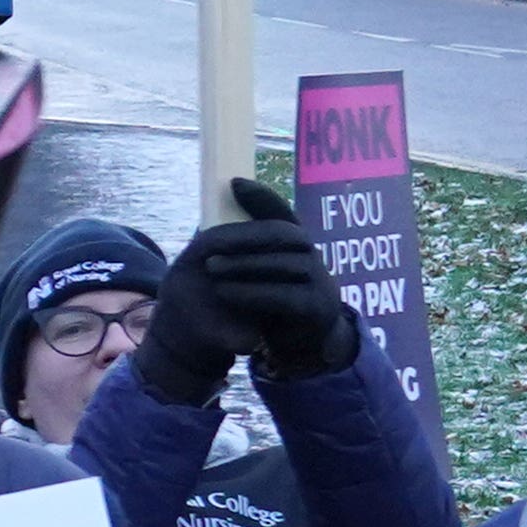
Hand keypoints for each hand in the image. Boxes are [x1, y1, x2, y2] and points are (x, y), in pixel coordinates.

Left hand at [163, 185, 360, 383]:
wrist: (304, 344)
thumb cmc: (276, 302)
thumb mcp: (262, 274)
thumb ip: (247, 251)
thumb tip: (211, 224)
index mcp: (298, 244)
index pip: (282, 212)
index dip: (261, 196)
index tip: (233, 182)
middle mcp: (313, 257)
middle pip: (284, 236)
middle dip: (245, 237)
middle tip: (206, 244)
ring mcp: (320, 282)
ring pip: (283, 265)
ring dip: (244, 266)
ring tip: (211, 269)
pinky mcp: (316, 308)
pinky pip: (284, 296)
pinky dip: (253, 293)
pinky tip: (228, 293)